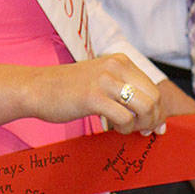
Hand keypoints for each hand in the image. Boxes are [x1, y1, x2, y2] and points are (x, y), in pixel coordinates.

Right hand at [33, 55, 161, 133]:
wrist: (36, 88)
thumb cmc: (68, 89)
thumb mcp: (101, 80)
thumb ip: (125, 91)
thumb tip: (152, 115)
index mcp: (121, 61)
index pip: (153, 87)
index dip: (158, 109)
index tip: (156, 125)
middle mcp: (117, 67)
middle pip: (154, 97)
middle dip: (154, 118)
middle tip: (145, 132)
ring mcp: (106, 81)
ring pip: (145, 107)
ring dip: (141, 125)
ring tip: (128, 130)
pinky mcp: (94, 97)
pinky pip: (125, 118)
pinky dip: (125, 129)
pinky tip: (115, 129)